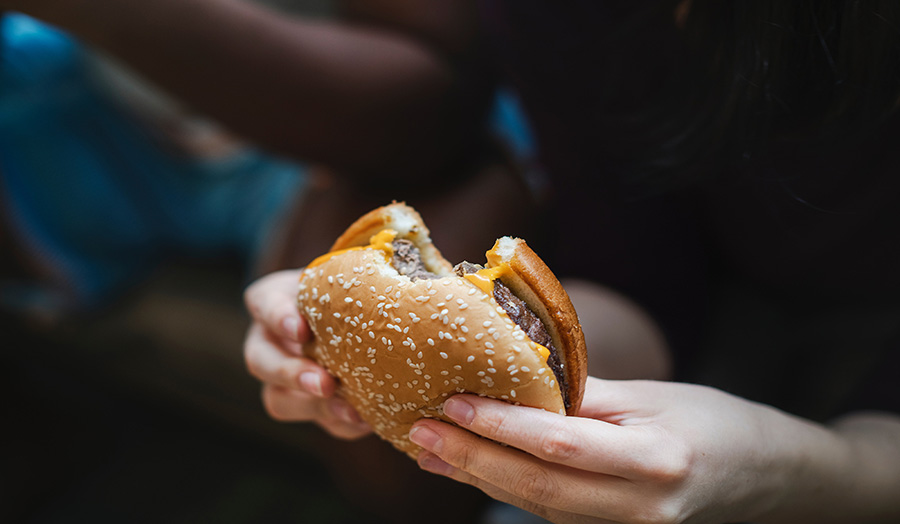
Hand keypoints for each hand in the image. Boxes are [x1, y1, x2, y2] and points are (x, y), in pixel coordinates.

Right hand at [243, 269, 370, 438]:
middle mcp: (268, 341)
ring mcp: (281, 378)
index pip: (264, 303)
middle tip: (325, 383)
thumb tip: (404, 272)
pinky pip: (317, 421)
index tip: (301, 330)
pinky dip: (340, 422)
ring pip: (279, 399)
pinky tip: (365, 419)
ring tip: (350, 411)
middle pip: (261, 361)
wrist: (365, 315)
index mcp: (274, 300)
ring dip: (314, 407)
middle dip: (291, 374)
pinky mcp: (308, 405)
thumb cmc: (354, 286)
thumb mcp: (351, 274)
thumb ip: (360, 274)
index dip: (278, 317)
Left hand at [408, 377, 820, 523]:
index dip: (502, 427)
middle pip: (538, 488)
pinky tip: (474, 466)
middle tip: (419, 432)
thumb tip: (517, 380)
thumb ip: (585, 395)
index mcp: (656, 461)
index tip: (453, 404)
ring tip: (430, 448)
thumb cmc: (715, 421)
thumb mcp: (655, 395)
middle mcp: (640, 508)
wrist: (767, 477)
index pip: (562, 445)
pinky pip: (553, 512)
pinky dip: (509, 488)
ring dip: (480, 478)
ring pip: (539, 505)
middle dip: (472, 461)